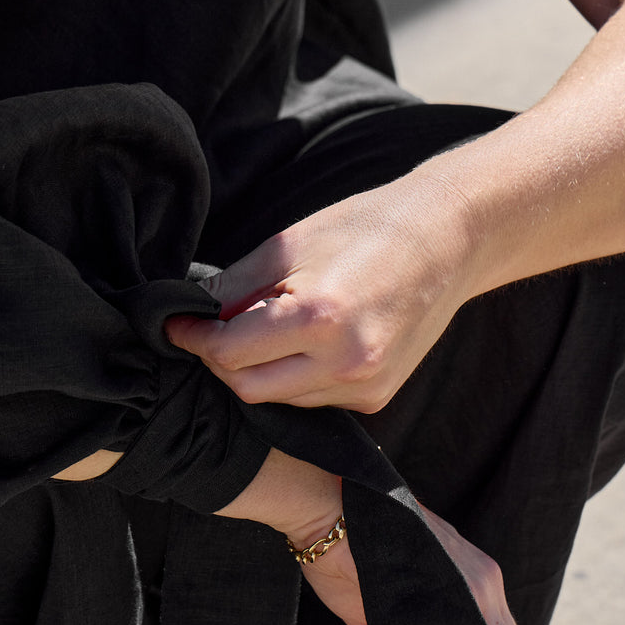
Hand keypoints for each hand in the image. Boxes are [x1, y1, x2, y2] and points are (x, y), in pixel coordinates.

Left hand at [166, 174, 479, 411]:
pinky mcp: (377, 396)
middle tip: (212, 328)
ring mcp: (364, 387)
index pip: (229, 353)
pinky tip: (305, 343)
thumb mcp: (290, 244)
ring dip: (258, 370)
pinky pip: (312, 398)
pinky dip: (294, 377)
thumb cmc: (366, 227)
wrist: (448, 239)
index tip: (176, 323)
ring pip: (278, 398)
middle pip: (247, 388)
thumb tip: (192, 314)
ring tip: (266, 327)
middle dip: (220, 360)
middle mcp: (345, 363)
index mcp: (320, 318)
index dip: (194, 338)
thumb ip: (234, 288)